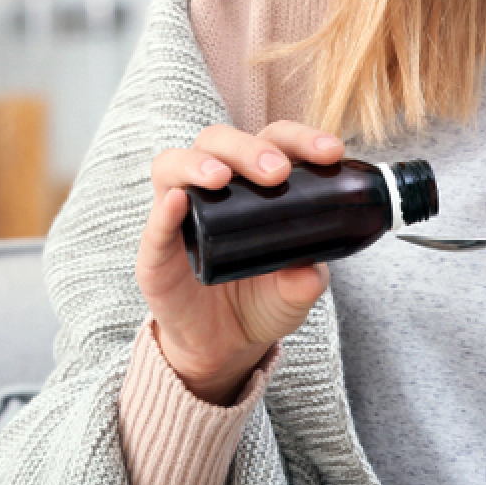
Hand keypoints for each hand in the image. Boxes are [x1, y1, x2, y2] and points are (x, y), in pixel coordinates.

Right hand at [136, 121, 341, 404]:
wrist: (225, 346)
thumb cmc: (262, 300)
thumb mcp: (294, 292)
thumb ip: (305, 281)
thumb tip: (309, 273)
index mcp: (255, 182)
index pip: (273, 141)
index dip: (301, 138)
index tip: (331, 153)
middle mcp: (215, 187)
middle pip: (221, 141)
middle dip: (250, 148)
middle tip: (277, 172)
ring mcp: (181, 214)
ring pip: (175, 164)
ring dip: (199, 162)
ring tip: (221, 177)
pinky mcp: (156, 250)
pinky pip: (154, 223)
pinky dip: (164, 209)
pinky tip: (178, 201)